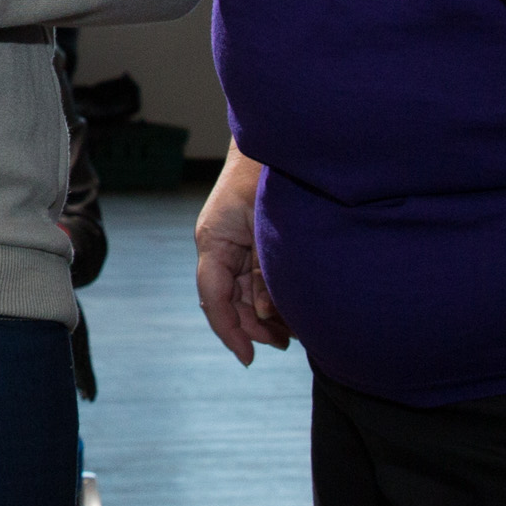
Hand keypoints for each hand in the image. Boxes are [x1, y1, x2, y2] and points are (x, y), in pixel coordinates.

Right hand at [193, 145, 289, 364]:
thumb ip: (265, 273)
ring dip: (263, 315)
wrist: (276, 145)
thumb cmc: (267, 180)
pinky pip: (252, 279)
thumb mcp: (267, 231)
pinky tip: (289, 309)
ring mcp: (232, 245)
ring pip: (241, 293)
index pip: (214, 298)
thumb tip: (267, 314)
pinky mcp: (248, 243)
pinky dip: (269, 297)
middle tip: (284, 344)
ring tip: (292, 332)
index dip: (230, 331)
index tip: (248, 359)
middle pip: (228, 301)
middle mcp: (218, 248)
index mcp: (213, 242)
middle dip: (253, 327)